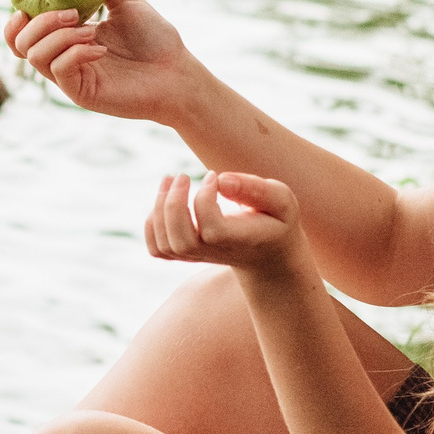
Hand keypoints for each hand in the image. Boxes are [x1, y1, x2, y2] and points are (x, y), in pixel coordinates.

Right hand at [0, 0, 200, 122]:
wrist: (178, 71)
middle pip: (20, 44)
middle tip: (74, 12)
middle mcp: (63, 59)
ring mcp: (71, 79)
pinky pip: (59, 71)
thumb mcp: (126, 1)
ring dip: (60, 35)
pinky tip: (100, 49)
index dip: (16, 19)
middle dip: (40, 22)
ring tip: (92, 30)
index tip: (27, 3)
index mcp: (66, 39)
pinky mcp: (81, 94)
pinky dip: (75, 53)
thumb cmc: (155, 38)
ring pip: (36, 56)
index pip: (22, 33)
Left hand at [143, 172, 307, 276]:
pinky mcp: (185, 255)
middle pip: (180, 240)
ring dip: (159, 207)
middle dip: (173, 203)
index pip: (211, 229)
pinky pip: (157, 248)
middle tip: (183, 176)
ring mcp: (197, 257)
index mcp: (240, 240)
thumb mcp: (281, 201)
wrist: (268, 254)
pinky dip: (152, 223)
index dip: (204, 199)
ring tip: (171, 179)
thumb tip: (221, 180)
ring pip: (164, 243)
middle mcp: (215, 253)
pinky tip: (164, 200)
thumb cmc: (275, 221)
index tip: (212, 176)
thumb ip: (257, 190)